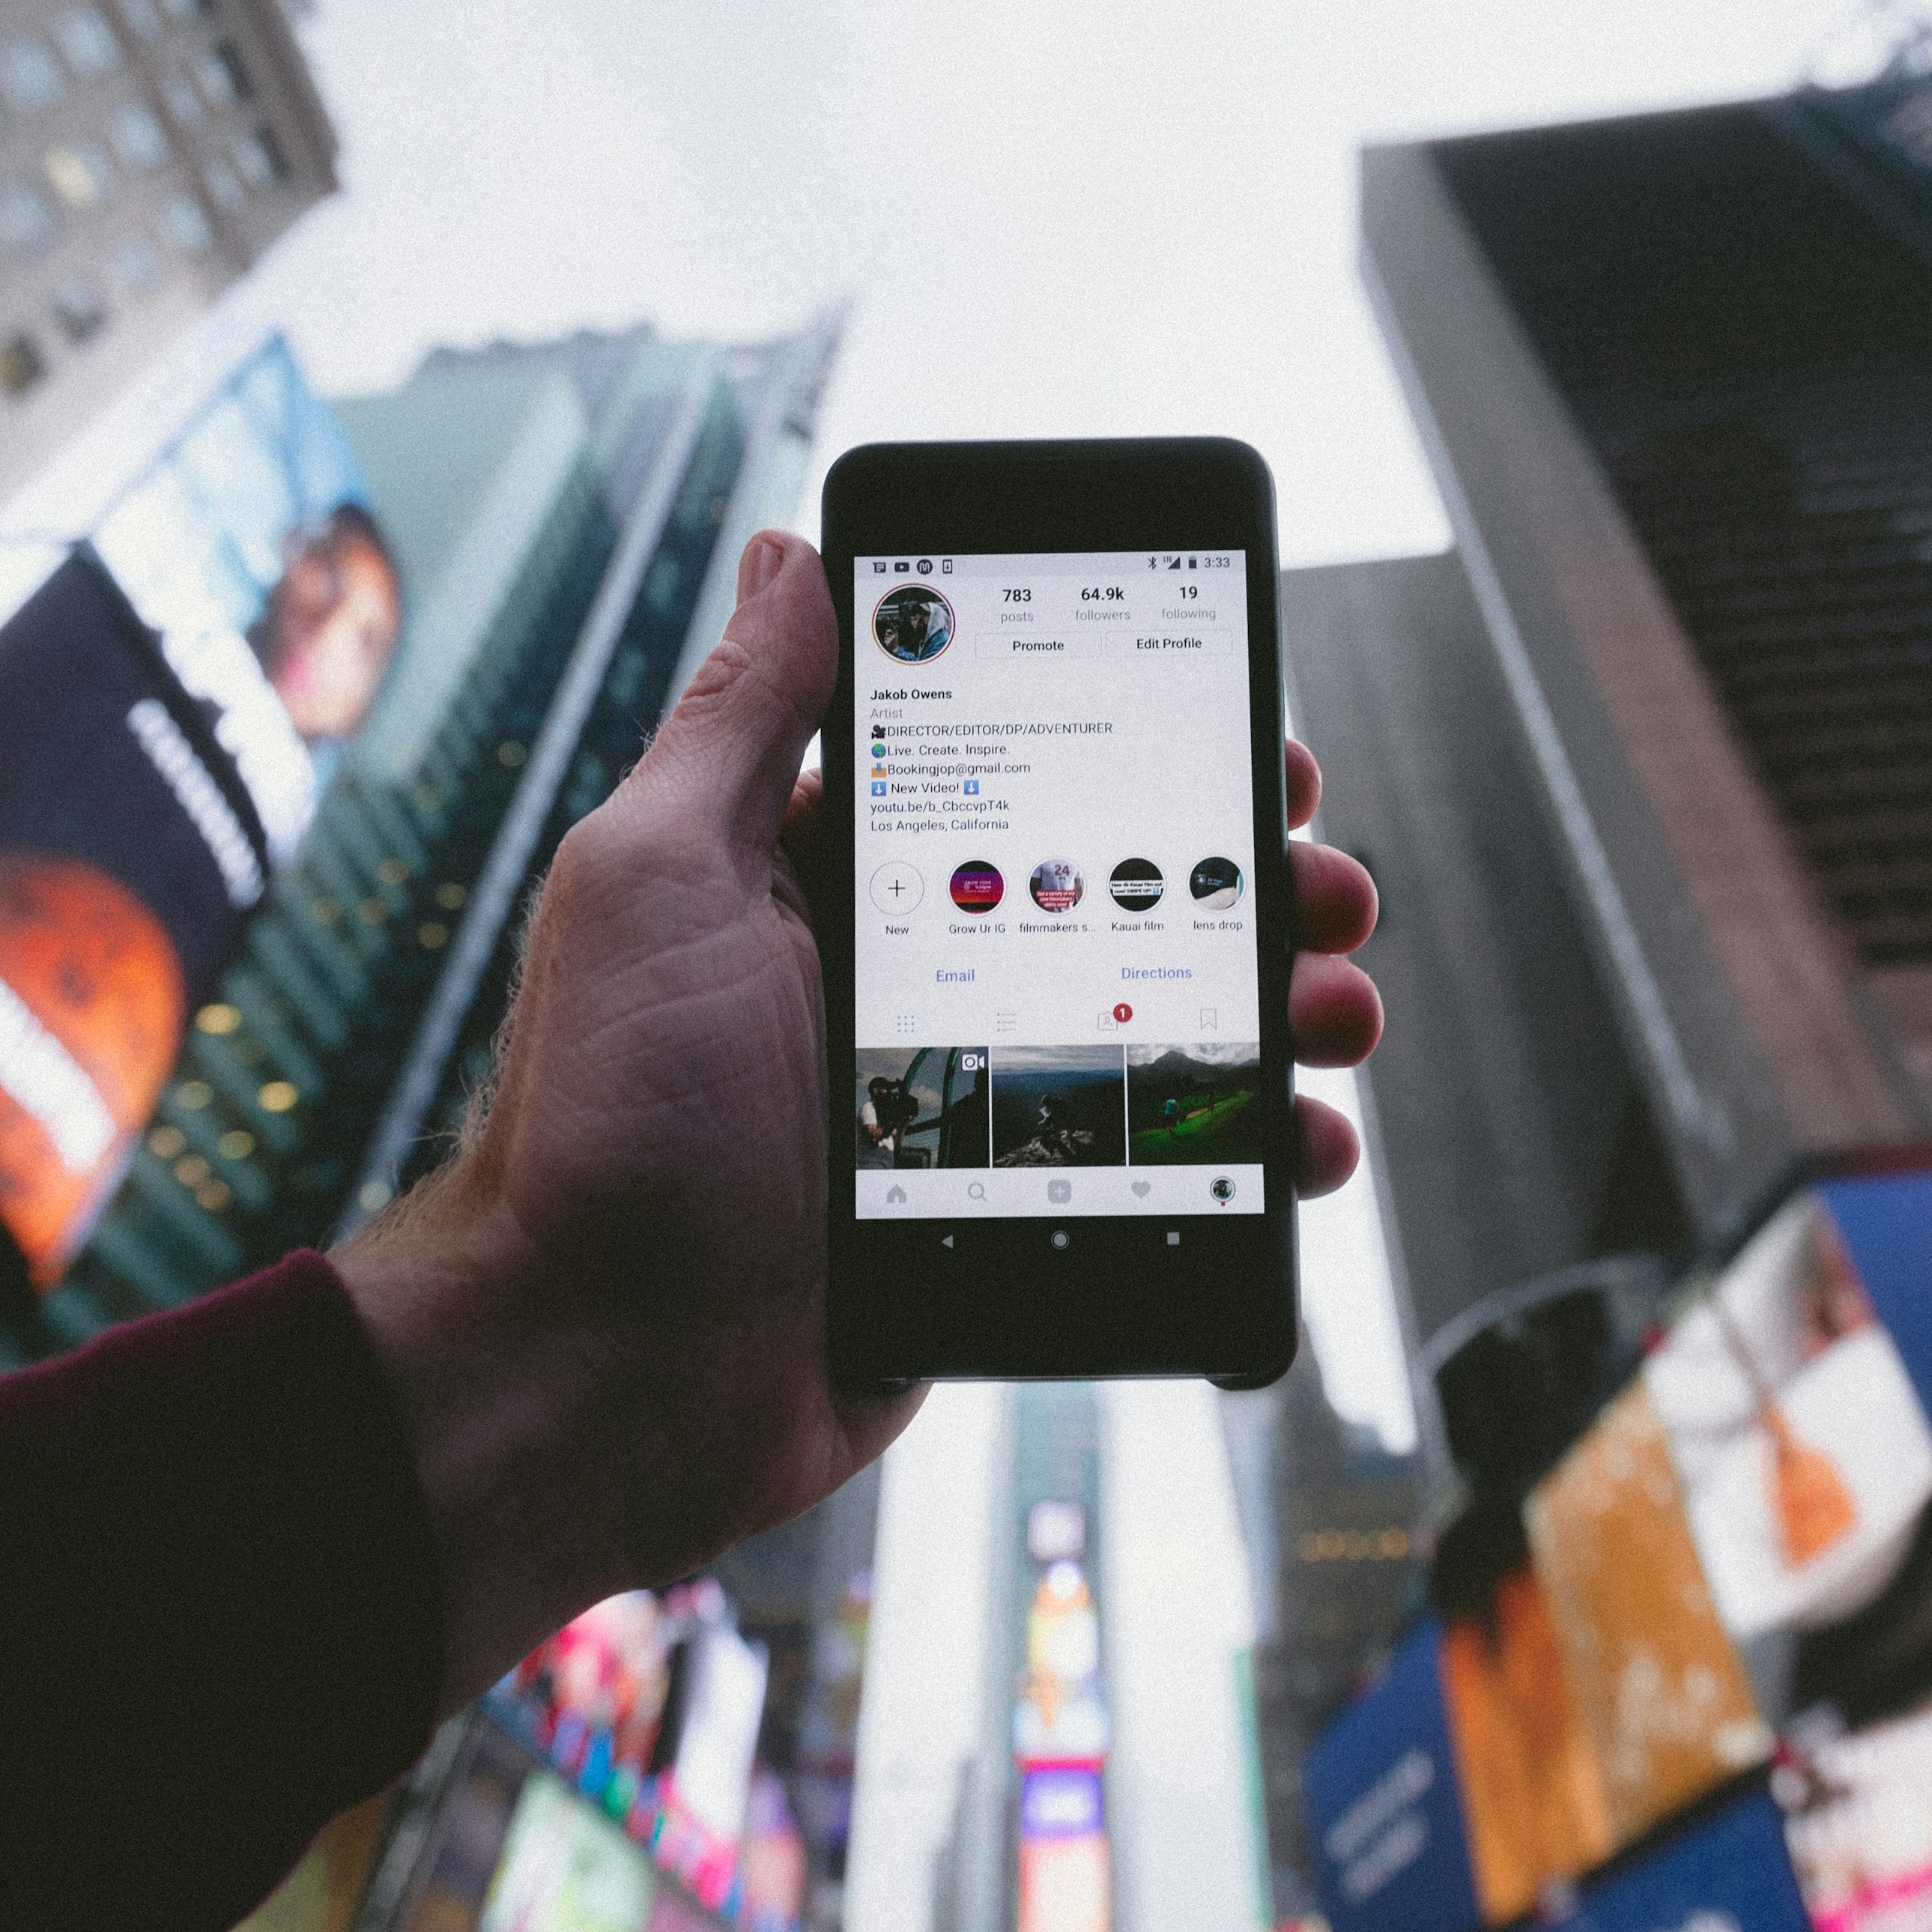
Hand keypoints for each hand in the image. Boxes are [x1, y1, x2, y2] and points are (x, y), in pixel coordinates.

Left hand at [335, 530, 1381, 1712]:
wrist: (597, 1380)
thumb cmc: (605, 1122)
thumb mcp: (657, 879)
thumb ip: (741, 720)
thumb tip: (790, 551)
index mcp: (837, 882)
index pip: (1027, 777)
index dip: (1150, 747)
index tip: (1244, 734)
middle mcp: (916, 982)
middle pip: (1127, 899)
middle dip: (1248, 877)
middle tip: (1322, 881)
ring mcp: (970, 1106)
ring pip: (1167, 1031)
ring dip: (1278, 1004)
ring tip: (1334, 1009)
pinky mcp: (1007, 1221)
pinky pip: (1158, 1171)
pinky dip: (1246, 1156)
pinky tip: (1301, 1142)